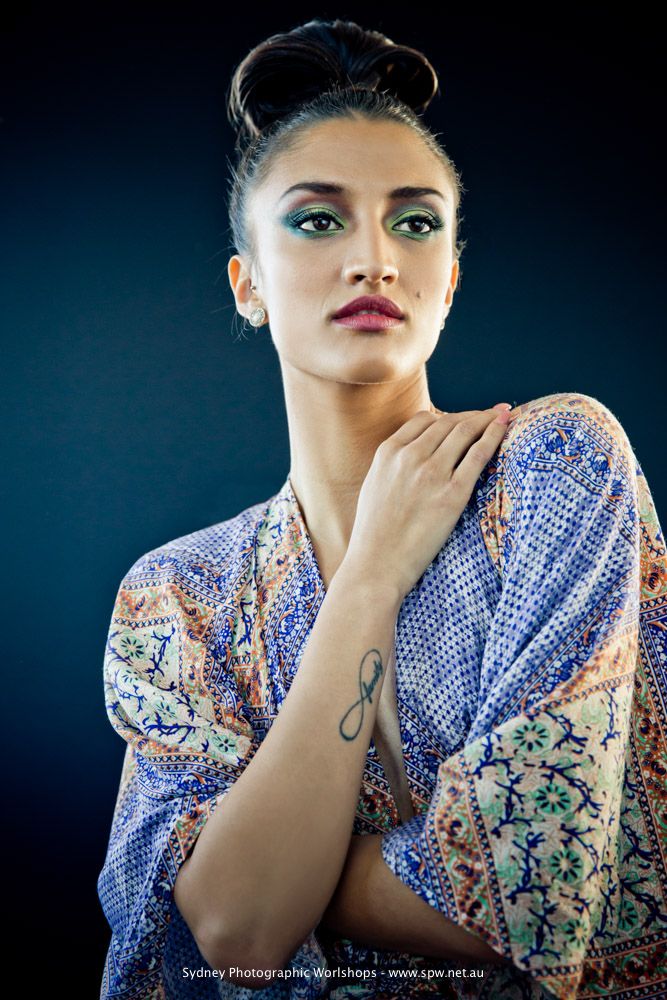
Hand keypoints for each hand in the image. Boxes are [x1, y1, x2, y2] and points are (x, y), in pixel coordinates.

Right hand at [343, 405, 511, 600]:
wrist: (376, 565)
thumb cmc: (374, 534)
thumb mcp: (375, 487)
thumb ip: (394, 466)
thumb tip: (414, 455)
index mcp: (388, 453)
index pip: (424, 420)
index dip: (448, 417)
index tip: (462, 420)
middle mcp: (409, 456)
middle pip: (448, 422)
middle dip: (473, 415)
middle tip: (492, 412)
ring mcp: (431, 473)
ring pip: (464, 431)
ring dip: (487, 418)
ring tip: (502, 415)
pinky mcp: (452, 494)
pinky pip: (478, 455)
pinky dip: (494, 435)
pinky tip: (505, 427)